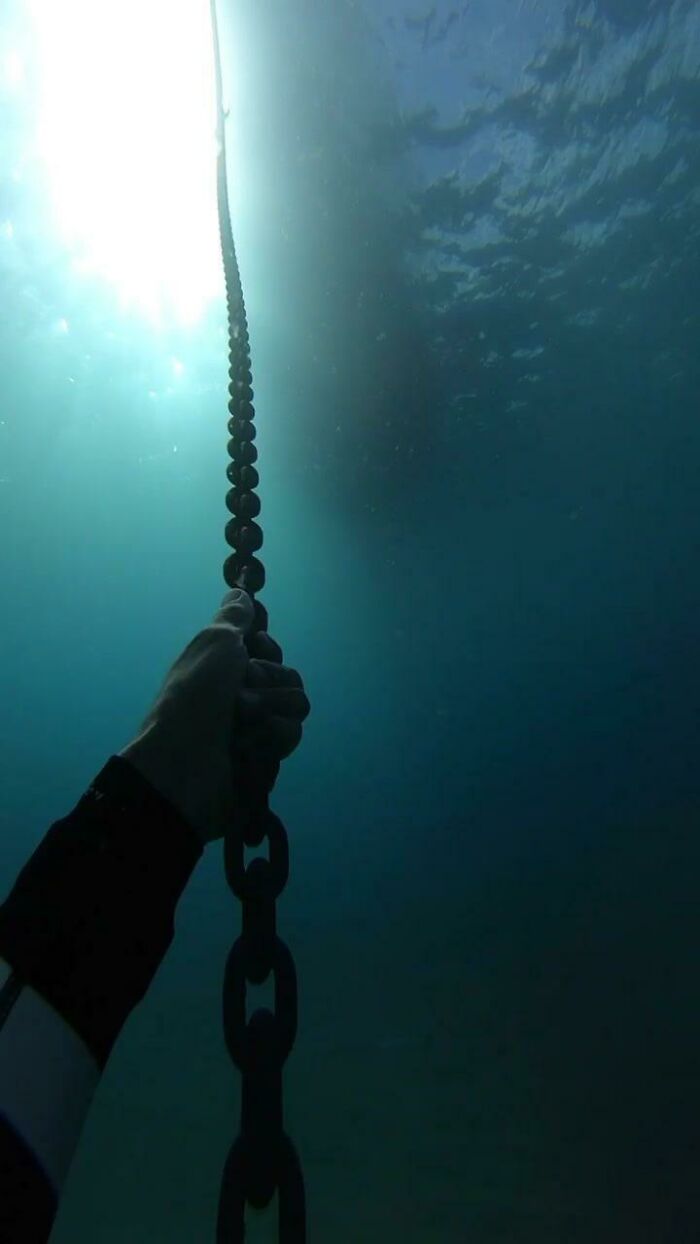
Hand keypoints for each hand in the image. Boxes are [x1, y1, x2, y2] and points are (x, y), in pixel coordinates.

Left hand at [119, 589, 309, 842]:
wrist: (184, 762)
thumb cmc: (194, 696)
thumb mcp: (213, 643)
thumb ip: (234, 616)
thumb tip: (240, 589)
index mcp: (227, 664)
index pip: (271, 647)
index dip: (265, 648)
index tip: (250, 649)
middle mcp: (244, 691)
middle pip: (290, 675)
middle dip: (269, 682)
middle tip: (239, 695)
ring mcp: (256, 725)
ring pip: (296, 705)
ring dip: (268, 711)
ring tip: (240, 725)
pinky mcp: (265, 755)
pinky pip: (290, 734)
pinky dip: (269, 738)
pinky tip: (245, 748)